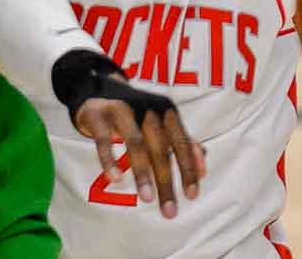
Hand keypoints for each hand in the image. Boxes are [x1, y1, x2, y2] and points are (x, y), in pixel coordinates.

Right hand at [55, 52, 205, 217]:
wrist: (97, 91)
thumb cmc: (136, 115)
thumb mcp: (161, 126)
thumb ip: (183, 144)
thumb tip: (203, 170)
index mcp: (166, 112)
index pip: (181, 143)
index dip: (188, 169)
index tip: (192, 195)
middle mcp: (147, 108)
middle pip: (160, 148)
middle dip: (166, 181)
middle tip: (170, 210)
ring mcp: (122, 109)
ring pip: (135, 143)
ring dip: (142, 172)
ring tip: (147, 198)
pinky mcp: (98, 115)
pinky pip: (104, 139)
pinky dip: (110, 159)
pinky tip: (115, 178)